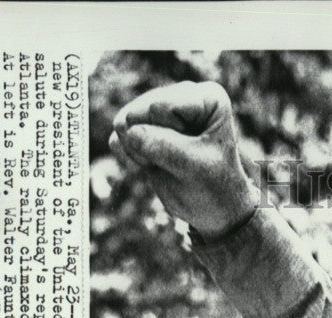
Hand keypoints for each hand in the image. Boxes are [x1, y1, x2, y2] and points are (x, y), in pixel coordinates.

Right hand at [109, 81, 257, 239]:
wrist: (213, 209)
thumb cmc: (214, 186)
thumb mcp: (195, 168)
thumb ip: (163, 146)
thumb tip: (124, 129)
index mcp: (207, 97)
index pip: (161, 108)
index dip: (172, 137)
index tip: (198, 152)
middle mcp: (183, 94)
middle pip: (140, 112)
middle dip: (152, 145)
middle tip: (180, 163)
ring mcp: (160, 108)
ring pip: (125, 121)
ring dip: (139, 152)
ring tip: (168, 164)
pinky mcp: (143, 125)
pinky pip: (117, 134)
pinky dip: (129, 156)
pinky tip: (152, 164)